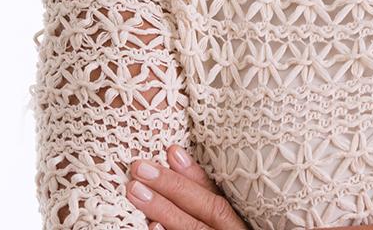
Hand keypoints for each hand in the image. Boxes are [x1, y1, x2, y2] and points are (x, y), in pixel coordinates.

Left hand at [126, 144, 249, 229]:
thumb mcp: (225, 218)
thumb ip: (207, 194)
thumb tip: (174, 155)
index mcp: (238, 225)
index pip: (216, 198)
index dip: (194, 176)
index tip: (171, 151)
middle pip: (203, 212)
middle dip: (171, 188)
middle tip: (139, 168)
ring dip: (162, 210)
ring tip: (134, 190)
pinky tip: (152, 228)